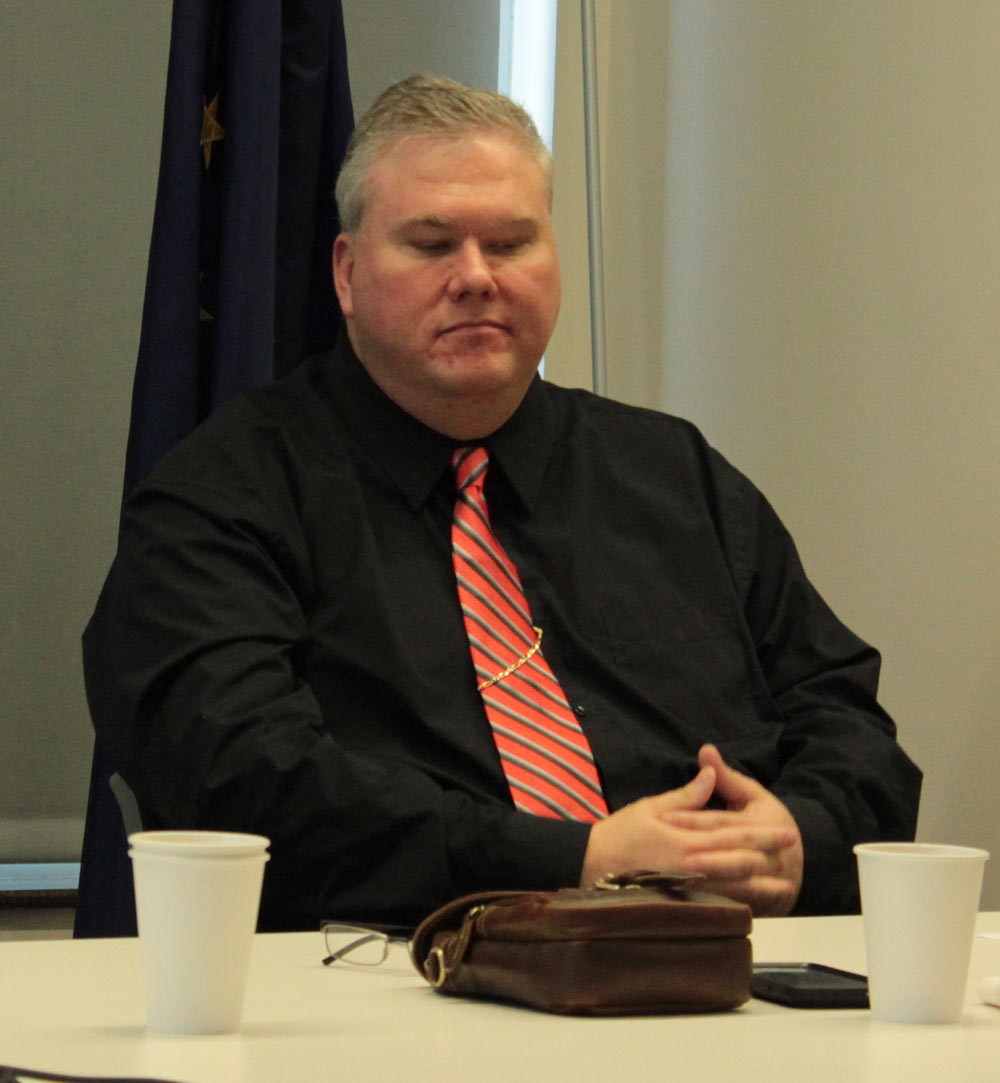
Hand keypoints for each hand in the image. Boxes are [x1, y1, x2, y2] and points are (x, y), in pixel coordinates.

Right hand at [580, 744, 802, 916]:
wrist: (591, 865)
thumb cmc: (620, 834)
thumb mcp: (652, 806)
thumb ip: (687, 795)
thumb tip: (710, 774)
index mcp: (689, 840)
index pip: (735, 835)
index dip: (764, 834)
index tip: (788, 833)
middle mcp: (693, 866)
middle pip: (741, 864)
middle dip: (768, 859)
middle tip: (794, 858)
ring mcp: (688, 889)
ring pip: (733, 890)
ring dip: (761, 888)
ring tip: (784, 888)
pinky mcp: (680, 904)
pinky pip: (714, 906)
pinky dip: (736, 905)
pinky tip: (750, 907)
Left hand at [661, 744, 802, 915]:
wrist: (795, 857)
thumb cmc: (768, 820)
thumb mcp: (752, 795)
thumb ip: (726, 776)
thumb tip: (705, 750)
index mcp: (762, 822)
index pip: (721, 821)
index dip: (693, 819)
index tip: (665, 818)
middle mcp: (767, 853)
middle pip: (728, 852)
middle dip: (698, 853)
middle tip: (664, 852)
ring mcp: (767, 881)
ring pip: (733, 881)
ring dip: (706, 880)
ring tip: (675, 877)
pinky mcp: (763, 902)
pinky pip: (738, 904)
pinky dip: (716, 902)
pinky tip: (692, 902)